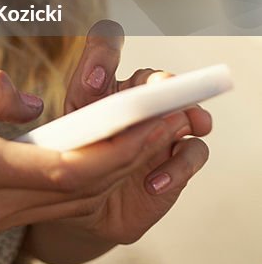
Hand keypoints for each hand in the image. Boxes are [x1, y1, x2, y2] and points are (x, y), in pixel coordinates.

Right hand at [0, 67, 200, 263]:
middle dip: (135, 152)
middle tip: (166, 113)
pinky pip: (55, 201)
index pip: (69, 166)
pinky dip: (88, 175)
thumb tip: (31, 98)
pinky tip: (97, 146)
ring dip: (117, 165)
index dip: (120, 143)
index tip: (151, 114)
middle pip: (86, 188)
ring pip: (76, 199)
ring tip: (143, 125)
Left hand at [58, 20, 211, 244]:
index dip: (103, 55)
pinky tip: (153, 181)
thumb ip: (82, 106)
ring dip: (185, 116)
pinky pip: (193, 152)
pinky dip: (177, 167)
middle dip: (160, 83)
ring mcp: (165, 128)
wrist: (89, 211)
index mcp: (106, 85)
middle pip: (157, 80)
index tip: (94, 77)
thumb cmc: (80, 164)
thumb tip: (95, 81)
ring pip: (187, 111)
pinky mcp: (180, 159)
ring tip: (174, 127)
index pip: (105, 52)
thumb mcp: (70, 134)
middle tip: (160, 89)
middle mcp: (141, 99)